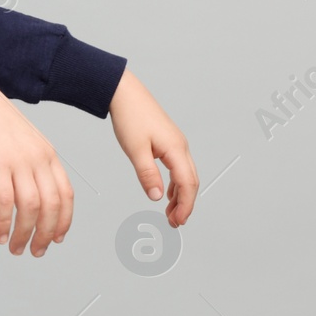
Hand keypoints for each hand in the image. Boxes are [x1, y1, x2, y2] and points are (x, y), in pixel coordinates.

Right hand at [0, 59, 73, 256]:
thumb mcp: (20, 142)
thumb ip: (28, 165)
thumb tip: (27, 196)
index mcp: (47, 154)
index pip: (65, 195)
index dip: (63, 221)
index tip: (55, 239)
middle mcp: (38, 158)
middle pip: (51, 206)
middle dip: (44, 235)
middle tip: (33, 252)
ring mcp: (17, 160)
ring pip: (30, 208)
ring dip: (24, 234)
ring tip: (15, 248)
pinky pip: (4, 201)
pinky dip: (3, 223)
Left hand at [108, 69, 197, 226]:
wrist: (125, 93)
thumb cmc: (130, 117)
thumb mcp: (136, 150)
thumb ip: (147, 174)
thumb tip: (156, 197)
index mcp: (176, 149)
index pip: (188, 184)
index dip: (186, 205)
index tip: (179, 221)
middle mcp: (181, 146)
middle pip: (191, 181)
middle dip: (186, 204)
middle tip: (175, 222)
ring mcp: (176, 143)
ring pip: (185, 174)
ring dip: (180, 195)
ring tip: (170, 213)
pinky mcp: (168, 141)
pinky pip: (178, 167)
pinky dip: (175, 183)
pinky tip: (166, 193)